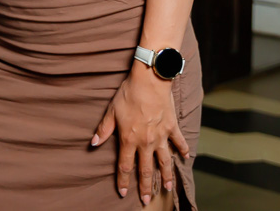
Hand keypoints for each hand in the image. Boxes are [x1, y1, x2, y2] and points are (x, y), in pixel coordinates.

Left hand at [92, 71, 190, 205]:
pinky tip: (186, 158)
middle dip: (145, 187)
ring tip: (167, 188)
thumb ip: (104, 129)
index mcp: (129, 139)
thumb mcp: (111, 111)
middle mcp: (146, 142)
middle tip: (146, 200)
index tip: (123, 192)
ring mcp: (161, 136)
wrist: (150, 80)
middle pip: (146, 169)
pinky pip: (179, 142)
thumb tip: (93, 143)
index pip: (125, 165)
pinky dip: (183, 150)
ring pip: (165, 161)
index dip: (123, 180)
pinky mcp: (172, 127)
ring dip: (166, 176)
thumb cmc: (128, 94)